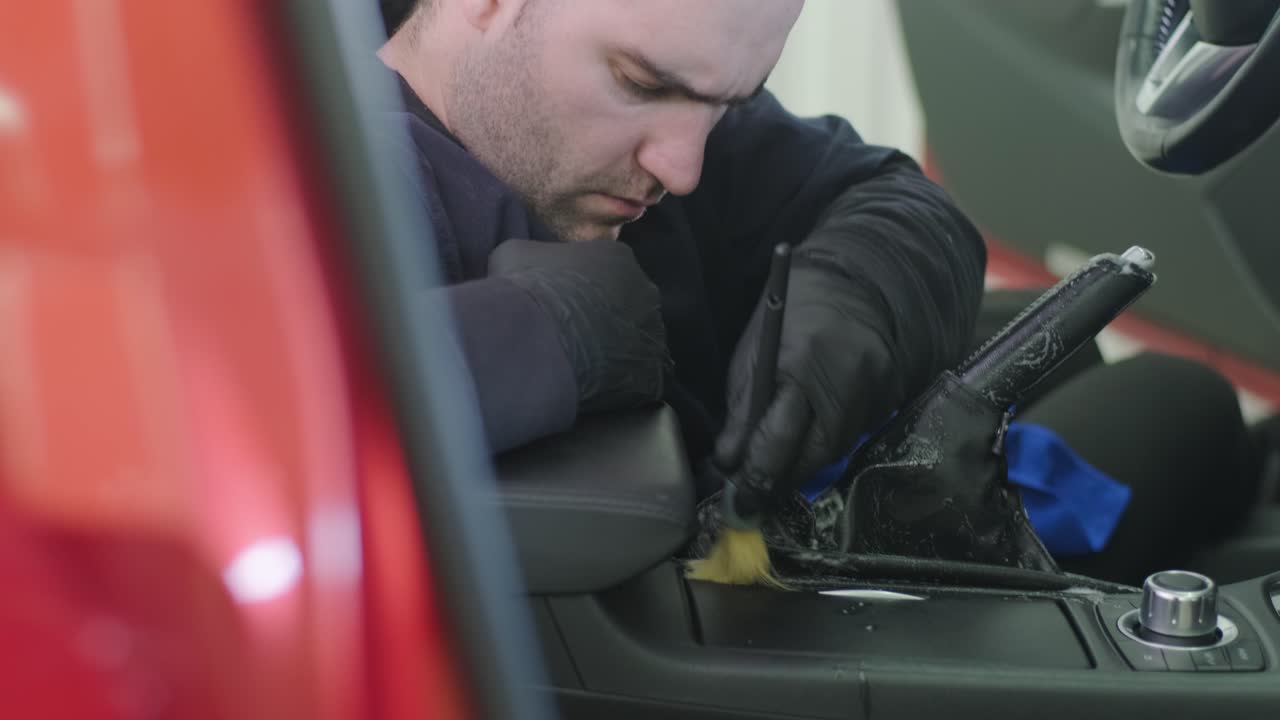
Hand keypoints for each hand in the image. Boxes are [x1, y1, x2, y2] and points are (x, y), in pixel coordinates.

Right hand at [488, 239, 670, 413]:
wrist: (539, 337)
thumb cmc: (528, 289)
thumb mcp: (513, 254)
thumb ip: (531, 255)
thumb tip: (527, 266)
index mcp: (617, 257)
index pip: (604, 269)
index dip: (579, 287)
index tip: (560, 303)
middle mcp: (646, 290)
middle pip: (626, 304)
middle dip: (603, 317)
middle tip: (571, 335)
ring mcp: (653, 333)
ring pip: (637, 342)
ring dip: (615, 351)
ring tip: (582, 364)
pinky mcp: (652, 373)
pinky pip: (642, 379)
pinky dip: (624, 385)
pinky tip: (598, 388)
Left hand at [715, 259, 904, 500]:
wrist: (852, 286)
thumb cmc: (789, 317)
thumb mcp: (754, 354)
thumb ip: (742, 410)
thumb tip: (729, 462)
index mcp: (801, 365)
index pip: (778, 436)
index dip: (757, 471)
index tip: (739, 493)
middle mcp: (844, 384)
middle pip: (812, 455)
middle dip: (780, 478)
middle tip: (756, 493)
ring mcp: (873, 394)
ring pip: (834, 453)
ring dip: (803, 467)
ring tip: (778, 469)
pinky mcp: (889, 400)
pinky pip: (854, 438)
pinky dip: (828, 446)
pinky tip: (810, 441)